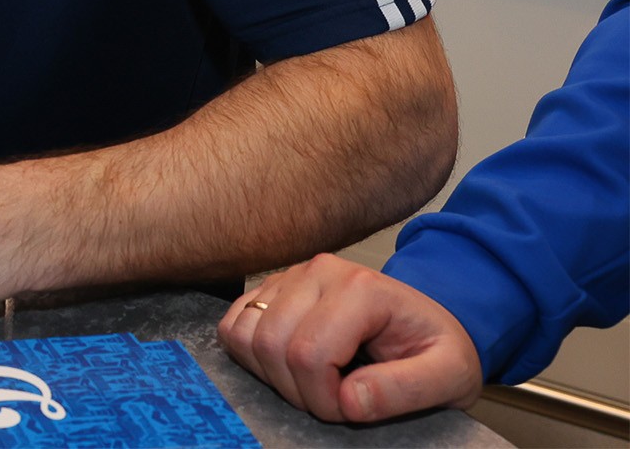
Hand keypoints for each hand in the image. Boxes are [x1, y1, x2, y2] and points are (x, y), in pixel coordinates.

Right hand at [219, 253, 481, 422]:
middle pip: (271, 344)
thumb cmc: (435, 346)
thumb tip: (349, 401)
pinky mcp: (270, 287)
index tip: (351, 410)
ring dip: (270, 374)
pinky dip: (249, 354)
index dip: (323, 399)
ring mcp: (289, 276)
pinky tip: (286, 366)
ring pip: (246, 335)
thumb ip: (406, 389)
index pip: (309, 354)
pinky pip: (233, 324)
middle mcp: (318, 272)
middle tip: (331, 402)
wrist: (425, 321)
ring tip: (311, 383)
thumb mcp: (449, 374)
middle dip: (296, 391)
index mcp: (361, 288)